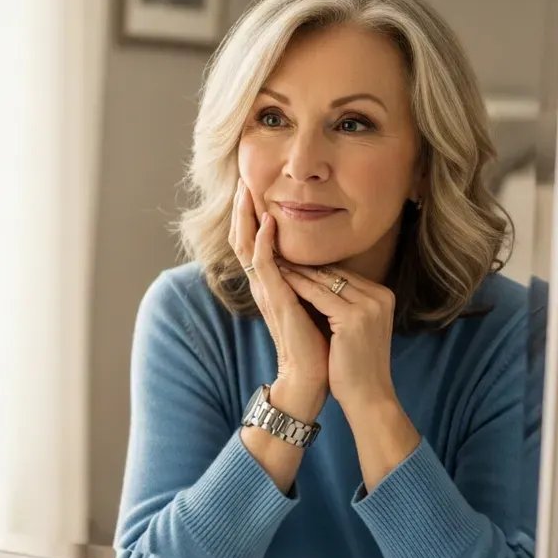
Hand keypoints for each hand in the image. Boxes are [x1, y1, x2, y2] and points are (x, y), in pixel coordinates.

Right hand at [229, 181, 328, 395]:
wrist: (311, 376)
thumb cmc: (315, 344)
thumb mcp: (309, 303)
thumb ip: (304, 283)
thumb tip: (315, 264)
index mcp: (269, 285)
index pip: (253, 243)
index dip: (251, 217)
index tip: (253, 191)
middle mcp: (261, 285)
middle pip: (242, 238)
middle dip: (242, 210)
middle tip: (242, 181)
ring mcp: (266, 292)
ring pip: (246, 246)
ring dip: (246, 217)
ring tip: (247, 191)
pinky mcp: (275, 300)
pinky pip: (263, 264)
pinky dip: (263, 240)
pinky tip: (268, 221)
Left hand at [276, 263, 395, 405]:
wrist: (368, 397)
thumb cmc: (356, 365)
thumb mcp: (357, 327)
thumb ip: (348, 303)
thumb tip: (321, 282)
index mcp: (384, 296)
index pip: (343, 274)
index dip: (315, 267)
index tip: (291, 258)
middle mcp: (380, 297)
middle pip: (335, 273)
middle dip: (305, 264)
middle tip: (278, 251)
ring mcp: (369, 306)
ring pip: (324, 280)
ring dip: (297, 270)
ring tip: (274, 260)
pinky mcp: (354, 317)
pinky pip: (318, 295)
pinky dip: (297, 285)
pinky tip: (279, 278)